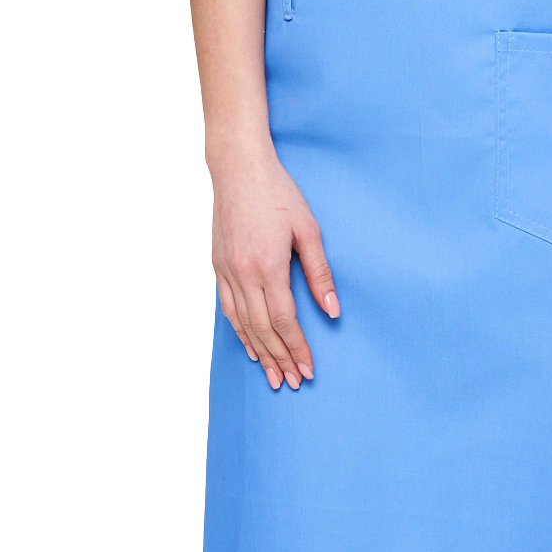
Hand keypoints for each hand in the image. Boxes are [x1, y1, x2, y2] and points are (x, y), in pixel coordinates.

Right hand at [210, 145, 338, 389]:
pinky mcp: (218, 266)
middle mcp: (243, 273)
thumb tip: (333, 311)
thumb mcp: (308, 230)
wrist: (238, 169)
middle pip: (262, 329)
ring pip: (242, 324)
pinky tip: (250, 346)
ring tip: (272, 376)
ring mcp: (226, 271)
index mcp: (268, 266)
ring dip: (259, 353)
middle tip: (292, 383)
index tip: (308, 369)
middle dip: (280, 359)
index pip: (284, 320)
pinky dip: (239, 332)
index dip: (297, 349)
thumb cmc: (278, 194)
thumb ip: (320, 273)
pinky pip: (227, 308)